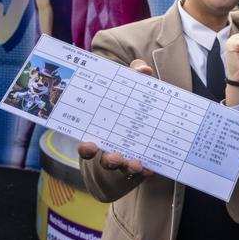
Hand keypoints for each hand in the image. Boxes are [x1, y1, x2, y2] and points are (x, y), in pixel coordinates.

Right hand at [76, 58, 155, 176]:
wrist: (151, 120)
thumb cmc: (133, 101)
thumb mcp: (133, 87)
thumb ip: (135, 75)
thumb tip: (143, 70)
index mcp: (102, 131)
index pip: (88, 143)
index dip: (86, 147)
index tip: (89, 145)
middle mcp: (111, 148)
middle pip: (104, 159)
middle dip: (108, 159)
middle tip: (114, 156)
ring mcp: (127, 157)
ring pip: (123, 167)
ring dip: (127, 165)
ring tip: (135, 163)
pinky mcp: (141, 162)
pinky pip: (143, 169)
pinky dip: (146, 168)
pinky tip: (151, 166)